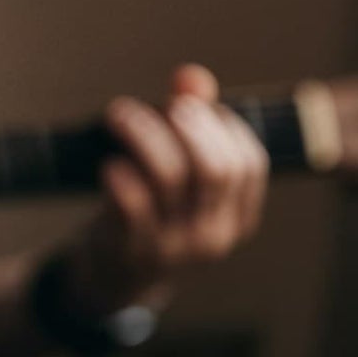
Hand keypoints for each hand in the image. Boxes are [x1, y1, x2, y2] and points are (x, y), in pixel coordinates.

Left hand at [62, 64, 268, 319]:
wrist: (117, 280)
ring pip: (169, 178)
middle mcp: (213, 235)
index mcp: (237, 217)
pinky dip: (119, 175)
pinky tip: (108, 162)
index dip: (222, 126)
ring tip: (120, 115)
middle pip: (214, 168)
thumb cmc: (153, 215)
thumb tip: (190, 76)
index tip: (190, 107)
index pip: (249, 163)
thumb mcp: (180, 178)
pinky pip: (130, 206)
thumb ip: (191, 124)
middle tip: (161, 105)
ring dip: (143, 135)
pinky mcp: (131, 251)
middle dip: (187, 125)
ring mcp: (173, 247)